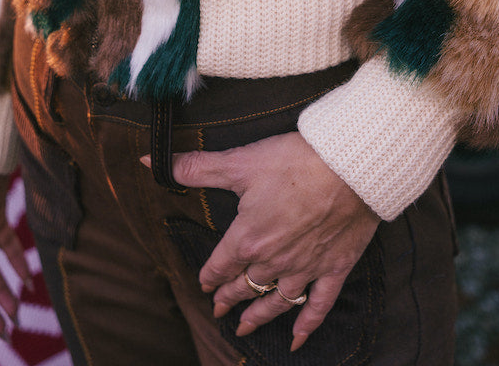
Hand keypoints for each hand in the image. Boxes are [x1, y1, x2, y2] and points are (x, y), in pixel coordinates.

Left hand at [169, 132, 378, 352]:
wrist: (348, 167)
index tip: (204, 284)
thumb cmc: (294, 161)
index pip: (221, 264)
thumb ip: (195, 167)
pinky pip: (318, 305)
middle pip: (245, 286)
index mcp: (248, 238)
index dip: (210, 275)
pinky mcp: (333, 268)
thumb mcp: (239, 161)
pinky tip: (297, 339)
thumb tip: (150, 161)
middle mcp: (274, 261)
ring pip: (276, 302)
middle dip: (229, 297)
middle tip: (218, 309)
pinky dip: (307, 325)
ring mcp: (305, 268)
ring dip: (258, 316)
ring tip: (244, 327)